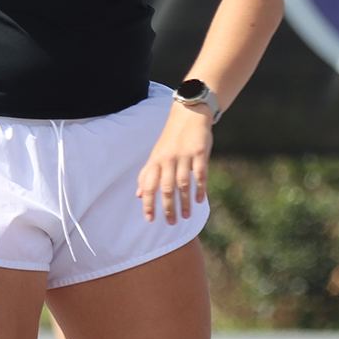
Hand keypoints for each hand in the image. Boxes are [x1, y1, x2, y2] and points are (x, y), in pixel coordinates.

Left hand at [138, 102, 212, 223]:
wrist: (188, 115)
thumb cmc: (171, 139)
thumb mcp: (156, 155)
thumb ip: (147, 174)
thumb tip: (138, 195)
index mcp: (156, 161)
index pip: (149, 186)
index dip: (148, 203)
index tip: (149, 219)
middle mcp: (168, 159)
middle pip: (166, 188)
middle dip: (168, 207)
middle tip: (171, 223)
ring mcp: (184, 156)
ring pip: (183, 184)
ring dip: (185, 202)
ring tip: (186, 216)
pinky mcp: (199, 153)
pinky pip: (200, 174)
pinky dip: (200, 189)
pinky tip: (199, 201)